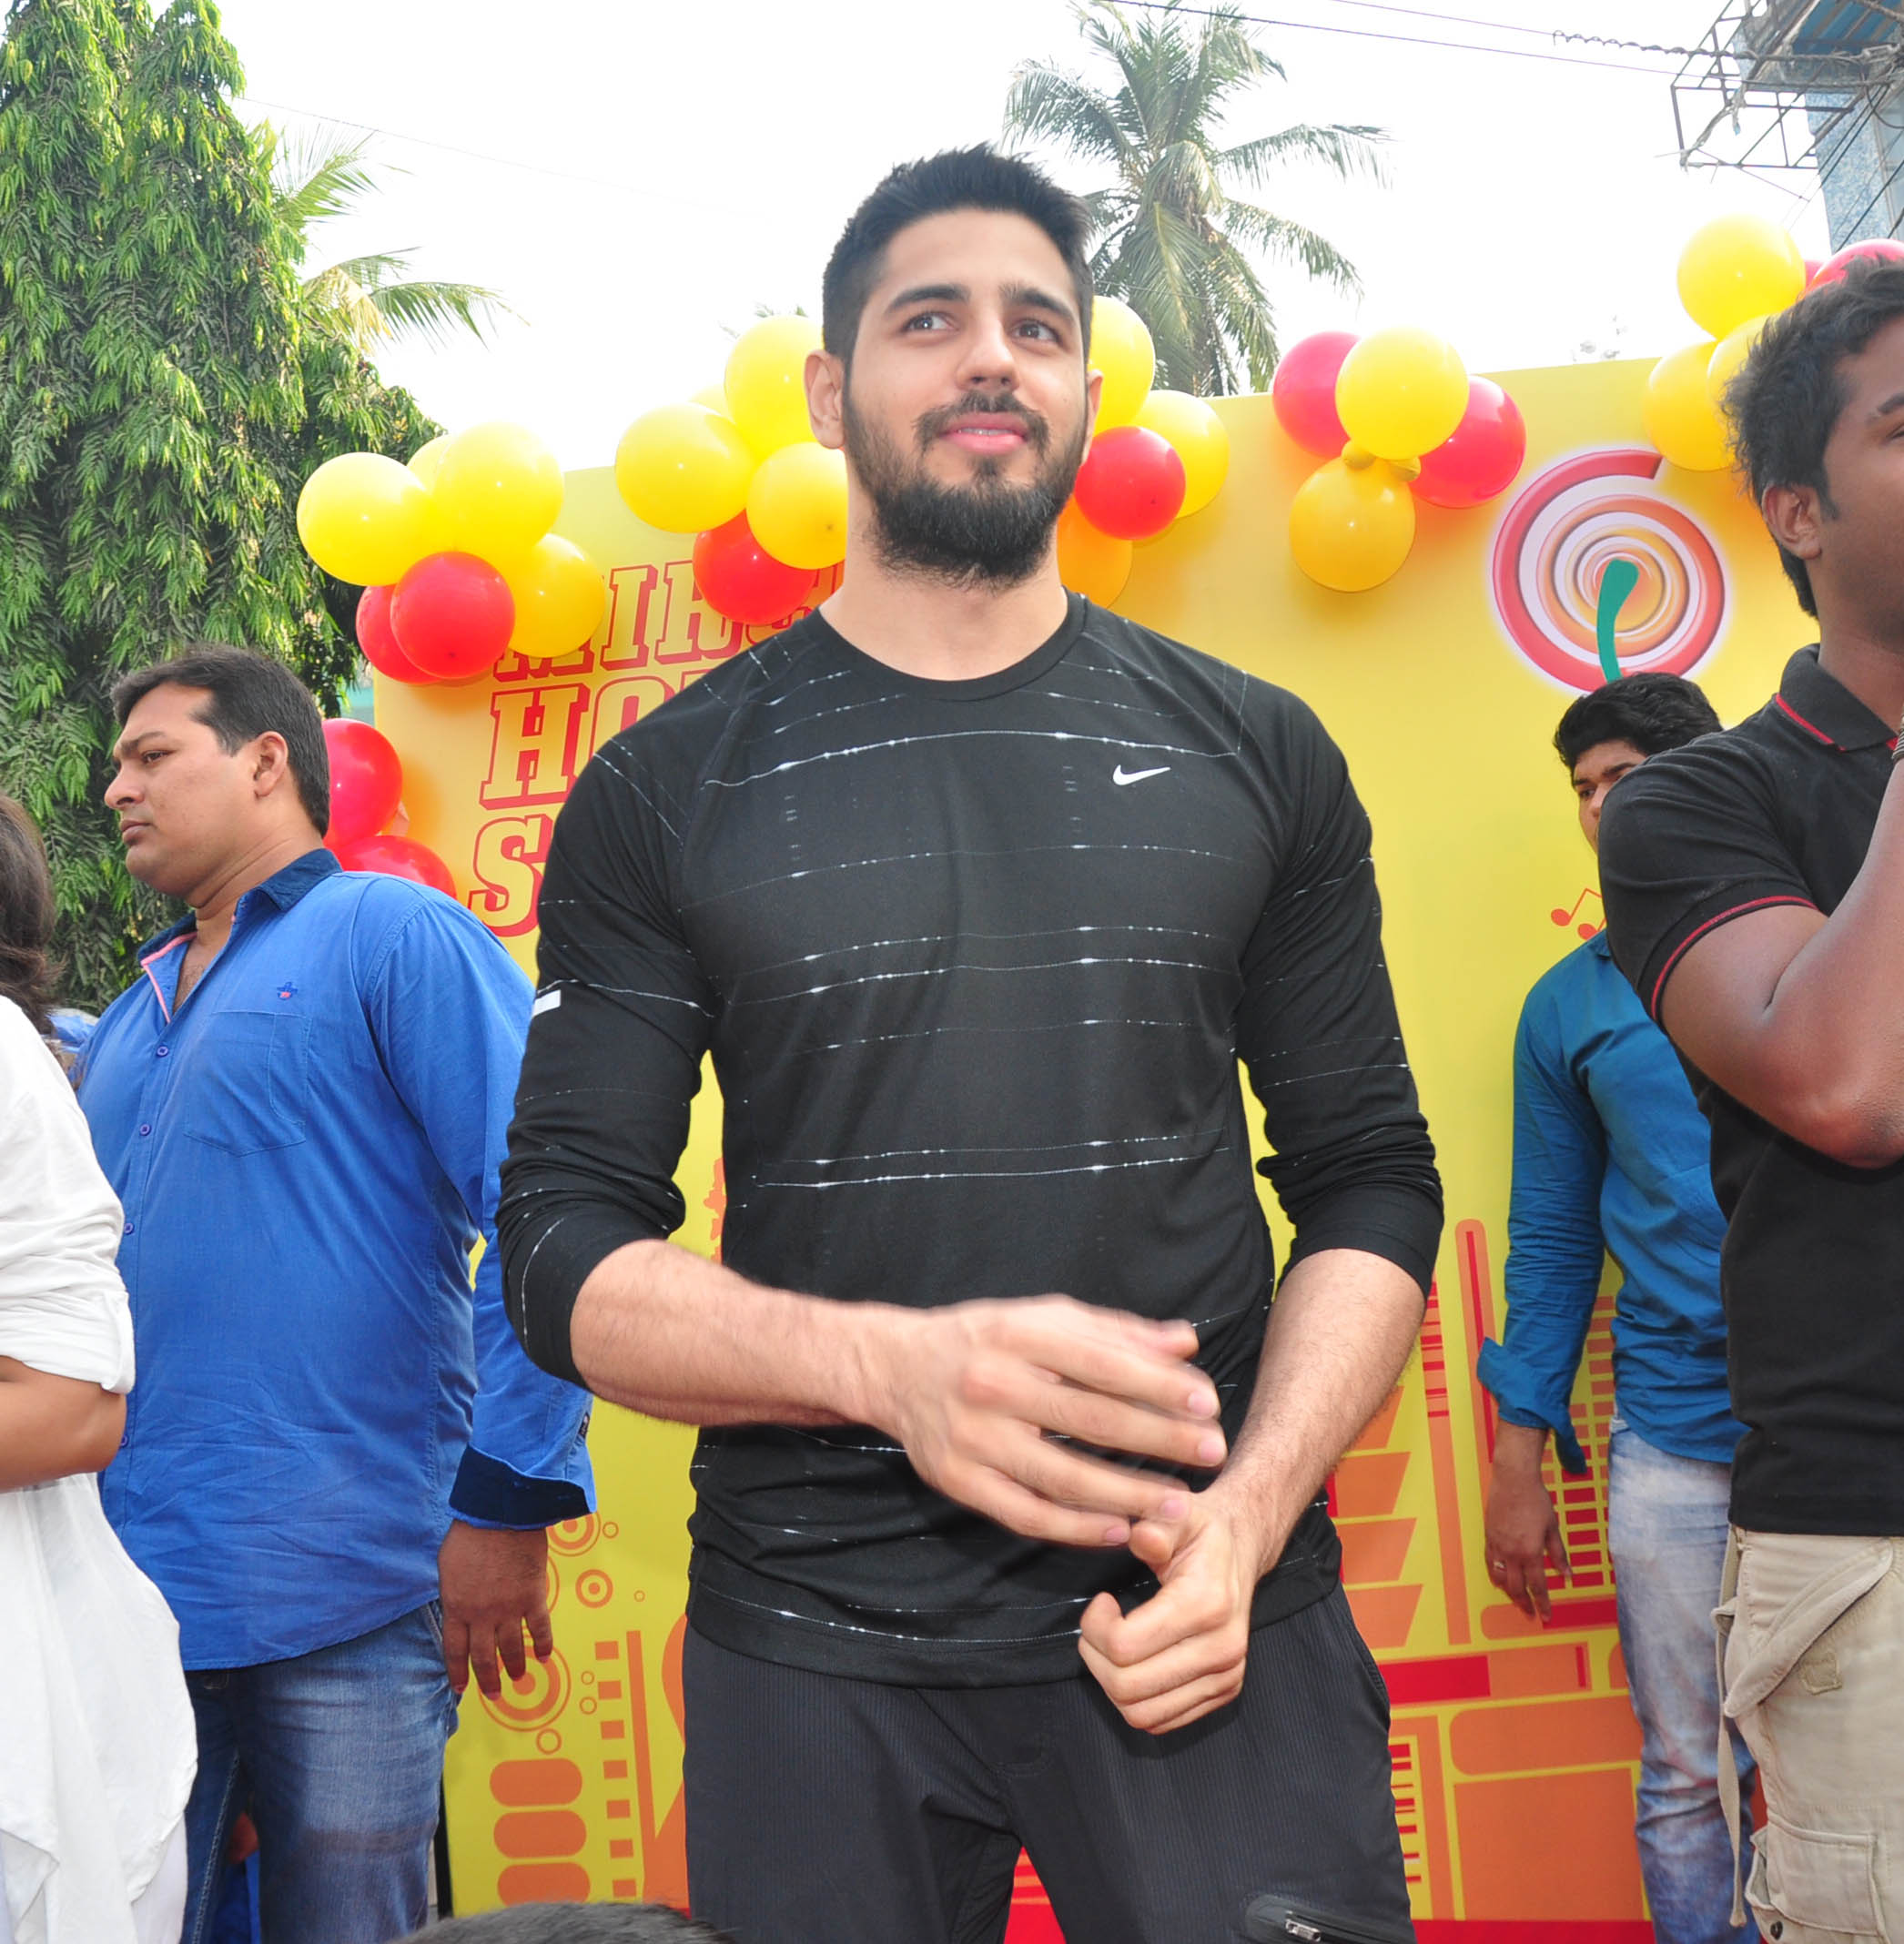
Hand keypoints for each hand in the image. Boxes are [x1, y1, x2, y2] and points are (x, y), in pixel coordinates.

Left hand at [437, 1521, 553, 1698]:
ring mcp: (509, 1609)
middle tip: (493, 1693)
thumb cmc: (469, 1534)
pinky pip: (540, 1629)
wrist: (501, 1515)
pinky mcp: (533, 1598)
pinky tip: (544, 1656)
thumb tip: (457, 1606)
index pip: (455, 1650)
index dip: (458, 1672)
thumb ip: (453, 1593)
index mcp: (457, 1608)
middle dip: (488, 1680)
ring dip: (515, 1667)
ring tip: (518, 1677)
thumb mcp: (447, 1567)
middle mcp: (482, 1616)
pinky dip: (543, 1645)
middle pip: (484, 1657)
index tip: (462, 1687)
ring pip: (511, 1649)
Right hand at [869, 1296, 1225, 1548]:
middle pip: (1091, 1419)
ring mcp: (974, 1438)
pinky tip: (1119, 1529)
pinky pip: (1027, 1513)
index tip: (1208, 1403)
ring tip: (1179, 1503)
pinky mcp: (959, 1481)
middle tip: (1211, 1454)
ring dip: (1129, 1494)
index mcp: (1020, 1335)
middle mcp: (994, 1384)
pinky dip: (1076, 1527)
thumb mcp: (1045, 1319)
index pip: (1103, 1363)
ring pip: (1064, 1476)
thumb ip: (1116, 1333)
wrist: (897, 1368)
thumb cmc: (987, 1340)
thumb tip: (1187, 1345)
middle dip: (1160, 1439)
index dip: (1160, 1386)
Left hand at [1077, 1488, 1266, 1734]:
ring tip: (1112, 1645)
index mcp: (1206, 1605)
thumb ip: (1157, 1526)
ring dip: (1111, 1683)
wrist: (1241, 1552)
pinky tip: (1135, 1663)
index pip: (1125, 1647)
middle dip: (1096, 1658)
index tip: (1101, 1601)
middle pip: (1127, 1687)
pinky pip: (1162, 1721)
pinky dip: (1136, 1700)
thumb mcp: (1178, 1515)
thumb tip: (1142, 1537)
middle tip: (1096, 1627)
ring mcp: (1226, 1677)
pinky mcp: (1225, 1692)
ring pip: (1141, 1713)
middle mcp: (1221, 1649)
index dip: (1095, 1627)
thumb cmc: (1201, 1532)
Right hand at [1484, 1430, 1570, 1621]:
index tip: (1546, 1616)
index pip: (1537, 1587)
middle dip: (1525, 1604)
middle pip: (1517, 1588)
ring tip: (1517, 1600)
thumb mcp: (1553, 1528)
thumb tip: (1567, 1575)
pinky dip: (1495, 1575)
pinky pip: (1489, 1563)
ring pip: (1500, 1578)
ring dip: (1509, 1592)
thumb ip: (1559, 1554)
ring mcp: (1497, 1546)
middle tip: (1531, 1614)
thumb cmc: (1536, 1501)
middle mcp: (1511, 1553)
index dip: (1543, 1604)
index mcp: (1531, 1552)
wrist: (1513, 1480)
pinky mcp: (1488, 1537)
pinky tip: (1500, 1579)